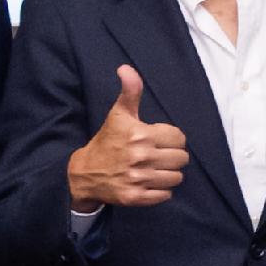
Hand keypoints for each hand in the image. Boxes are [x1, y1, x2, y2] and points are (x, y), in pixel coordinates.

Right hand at [66, 64, 191, 211]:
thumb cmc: (107, 141)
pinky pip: (166, 195)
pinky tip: (148, 182)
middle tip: (157, 155)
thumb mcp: (118, 114)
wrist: (84, 173)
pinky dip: (161, 191)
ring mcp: (138, 179)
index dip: (171, 139)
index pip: (179, 138)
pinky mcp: (135, 197)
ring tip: (154, 169)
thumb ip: (130, 91)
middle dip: (172, 156)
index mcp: (140, 135)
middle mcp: (140, 157)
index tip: (158, 140)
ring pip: (176, 178)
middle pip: (181, 159)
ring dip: (168, 174)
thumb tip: (125, 68)